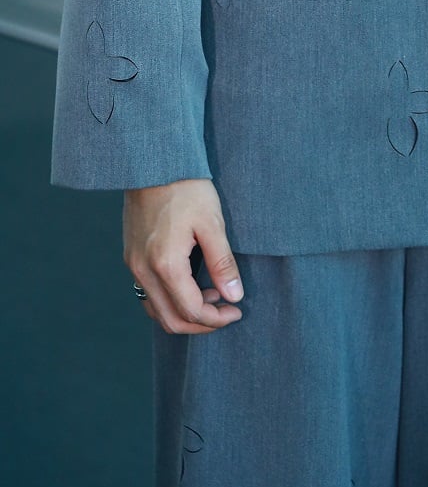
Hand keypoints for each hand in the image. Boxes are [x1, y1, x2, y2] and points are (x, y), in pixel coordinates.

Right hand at [124, 178, 243, 334]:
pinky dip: (169, 301)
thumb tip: (234, 296)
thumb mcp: (212, 223)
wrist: (154, 162)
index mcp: (165, 264)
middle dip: (201, 323)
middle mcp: (142, 270)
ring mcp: (133, 264)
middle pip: (170, 319)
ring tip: (212, 297)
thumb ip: (222, 263)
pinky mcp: (131, 256)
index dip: (216, 318)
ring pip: (155, 310)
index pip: (191, 310)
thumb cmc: (187, 188)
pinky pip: (147, 294)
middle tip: (226, 311)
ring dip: (184, 314)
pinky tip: (190, 286)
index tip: (237, 310)